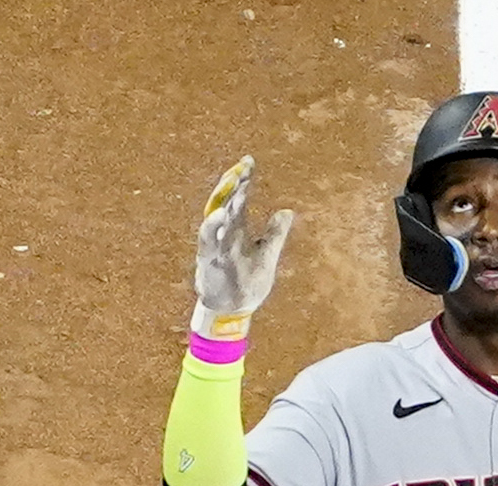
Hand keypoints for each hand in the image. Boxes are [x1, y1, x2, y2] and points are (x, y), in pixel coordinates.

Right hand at [192, 156, 295, 337]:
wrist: (234, 312)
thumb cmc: (247, 283)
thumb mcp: (267, 254)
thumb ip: (275, 233)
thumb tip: (287, 211)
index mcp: (236, 230)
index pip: (238, 199)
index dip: (243, 180)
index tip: (249, 162)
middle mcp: (223, 235)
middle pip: (226, 203)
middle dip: (232, 185)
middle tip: (242, 168)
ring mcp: (215, 247)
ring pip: (215, 218)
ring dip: (223, 201)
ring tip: (234, 185)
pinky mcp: (209, 262)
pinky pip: (209, 242)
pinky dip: (214, 228)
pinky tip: (222, 216)